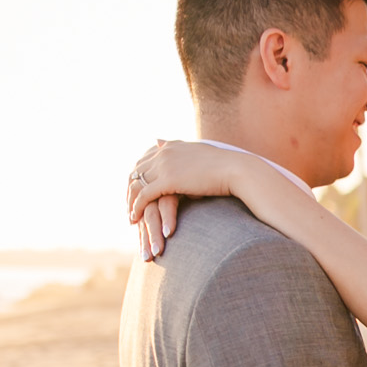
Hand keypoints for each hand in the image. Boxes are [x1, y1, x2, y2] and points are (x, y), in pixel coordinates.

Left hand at [125, 140, 245, 259]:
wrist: (237, 171)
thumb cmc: (226, 168)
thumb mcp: (202, 158)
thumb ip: (185, 156)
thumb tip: (177, 156)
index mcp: (171, 146)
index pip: (144, 159)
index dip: (138, 176)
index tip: (136, 190)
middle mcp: (164, 152)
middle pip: (136, 171)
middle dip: (130, 190)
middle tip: (129, 206)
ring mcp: (165, 165)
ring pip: (137, 184)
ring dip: (131, 201)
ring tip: (131, 217)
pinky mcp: (168, 180)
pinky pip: (145, 195)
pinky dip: (137, 208)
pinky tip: (135, 219)